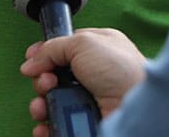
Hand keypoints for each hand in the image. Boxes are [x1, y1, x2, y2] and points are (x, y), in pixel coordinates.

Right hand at [21, 28, 146, 134]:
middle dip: (43, 79)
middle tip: (49, 82)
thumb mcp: (83, 42)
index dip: (45, 55)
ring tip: (44, 106)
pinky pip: (58, 123)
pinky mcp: (85, 120)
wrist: (136, 106)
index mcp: (96, 48)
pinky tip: (45, 124)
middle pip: (53, 75)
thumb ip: (54, 47)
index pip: (62, 49)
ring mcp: (88, 99)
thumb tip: (32, 62)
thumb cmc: (121, 71)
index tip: (32, 61)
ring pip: (53, 101)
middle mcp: (92, 74)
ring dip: (41, 104)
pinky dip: (47, 125)